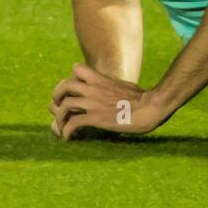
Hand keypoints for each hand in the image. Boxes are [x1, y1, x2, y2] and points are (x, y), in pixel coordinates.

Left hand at [50, 64, 170, 139]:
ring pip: (64, 106)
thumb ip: (112, 86)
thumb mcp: (125, 86)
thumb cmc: (143, 98)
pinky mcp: (95, 118)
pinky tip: (70, 138)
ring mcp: (93, 103)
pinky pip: (72, 124)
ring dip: (60, 117)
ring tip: (62, 126)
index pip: (76, 69)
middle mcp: (94, 89)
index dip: (70, 78)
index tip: (73, 90)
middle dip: (57, 97)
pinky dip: (67, 132)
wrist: (150, 108)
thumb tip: (114, 89)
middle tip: (58, 106)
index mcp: (102, 79)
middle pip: (64, 86)